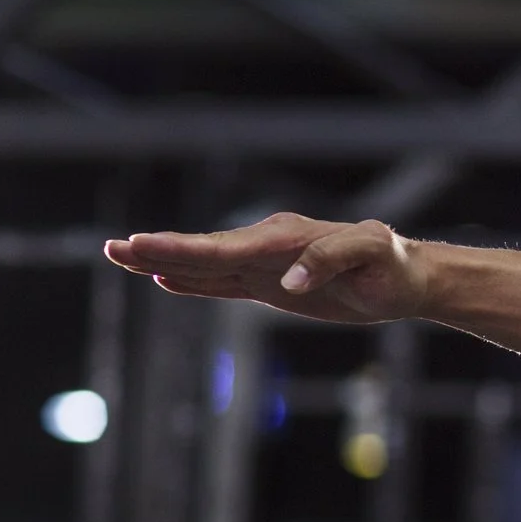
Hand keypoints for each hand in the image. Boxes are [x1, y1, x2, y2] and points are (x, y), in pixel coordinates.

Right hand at [104, 212, 429, 324]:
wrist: (406, 277)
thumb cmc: (392, 263)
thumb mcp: (374, 254)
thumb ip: (332, 260)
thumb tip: (288, 282)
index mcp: (286, 237)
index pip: (225, 247)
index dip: (183, 249)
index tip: (145, 247)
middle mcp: (269, 246)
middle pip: (204, 251)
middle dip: (159, 250)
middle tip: (114, 248)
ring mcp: (266, 264)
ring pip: (207, 264)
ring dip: (165, 261)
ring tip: (122, 255)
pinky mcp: (271, 284)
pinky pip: (225, 281)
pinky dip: (194, 280)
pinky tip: (165, 278)